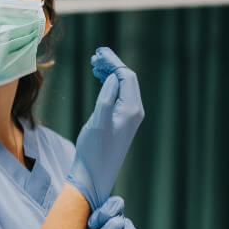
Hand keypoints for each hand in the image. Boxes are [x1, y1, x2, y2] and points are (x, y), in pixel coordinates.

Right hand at [66, 47, 144, 209]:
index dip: (113, 62)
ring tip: (94, 65)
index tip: (98, 53)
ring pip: (123, 86)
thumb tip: (112, 78)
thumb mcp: (97, 122)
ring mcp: (129, 117)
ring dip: (110, 73)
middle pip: (127, 79)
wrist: (94, 175)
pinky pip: (119, 96)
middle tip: (94, 57)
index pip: (127, 76)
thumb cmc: (94, 151)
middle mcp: (134, 112)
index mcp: (131, 110)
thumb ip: (106, 98)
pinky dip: (109, 85)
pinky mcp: (121, 122)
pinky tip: (99, 80)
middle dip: (112, 65)